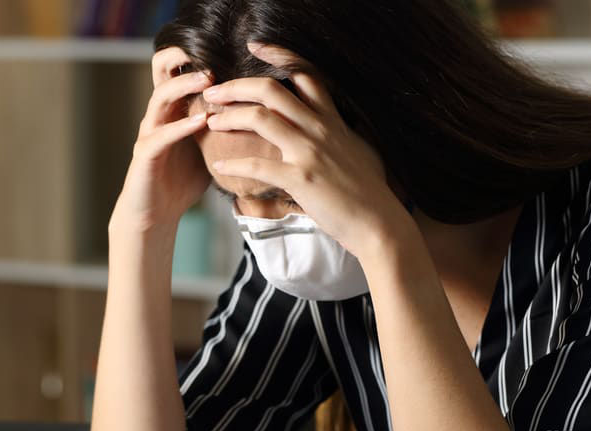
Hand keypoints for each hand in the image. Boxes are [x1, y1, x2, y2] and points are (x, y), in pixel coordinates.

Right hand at [109, 47, 212, 241]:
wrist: (155, 215)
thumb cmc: (183, 181)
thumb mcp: (210, 148)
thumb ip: (226, 129)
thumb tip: (265, 119)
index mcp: (174, 110)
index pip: (180, 71)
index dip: (197, 57)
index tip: (230, 51)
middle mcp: (158, 115)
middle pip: (163, 72)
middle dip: (187, 61)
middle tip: (216, 57)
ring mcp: (149, 133)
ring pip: (160, 98)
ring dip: (184, 87)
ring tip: (208, 80)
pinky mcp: (144, 155)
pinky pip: (160, 135)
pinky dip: (181, 127)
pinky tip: (201, 122)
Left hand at [204, 43, 414, 258]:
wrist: (379, 223)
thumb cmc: (370, 191)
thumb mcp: (359, 150)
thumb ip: (342, 134)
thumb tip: (339, 128)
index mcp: (332, 120)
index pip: (305, 75)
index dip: (278, 56)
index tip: (255, 48)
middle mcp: (320, 128)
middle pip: (272, 90)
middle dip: (237, 87)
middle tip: (214, 92)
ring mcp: (309, 152)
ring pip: (261, 118)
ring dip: (230, 117)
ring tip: (211, 121)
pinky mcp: (300, 179)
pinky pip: (259, 165)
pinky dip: (235, 163)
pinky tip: (220, 164)